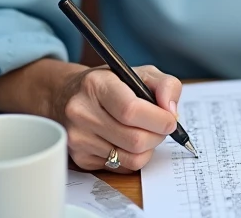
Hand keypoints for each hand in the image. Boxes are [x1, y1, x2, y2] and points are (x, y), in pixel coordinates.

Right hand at [49, 64, 180, 172]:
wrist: (69, 96)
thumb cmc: (110, 83)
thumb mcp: (139, 72)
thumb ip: (165, 85)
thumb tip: (171, 112)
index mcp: (96, 85)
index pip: (131, 110)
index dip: (158, 119)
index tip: (170, 119)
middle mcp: (81, 112)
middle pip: (134, 139)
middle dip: (158, 135)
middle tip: (161, 126)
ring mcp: (78, 138)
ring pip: (131, 158)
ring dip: (148, 148)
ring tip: (146, 132)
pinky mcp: (80, 159)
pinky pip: (121, 167)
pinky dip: (134, 157)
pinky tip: (128, 140)